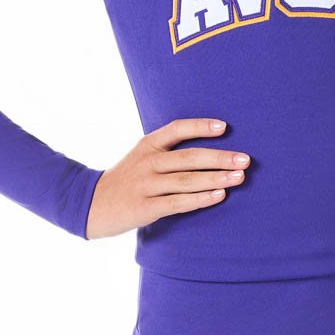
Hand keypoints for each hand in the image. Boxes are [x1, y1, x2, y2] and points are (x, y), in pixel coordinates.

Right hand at [85, 117, 249, 239]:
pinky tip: (219, 196)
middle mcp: (147, 162)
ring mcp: (145, 185)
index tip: (225, 127)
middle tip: (245, 159)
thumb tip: (209, 150)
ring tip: (239, 177)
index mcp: (147, 144)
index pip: (177, 129)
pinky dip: (201, 199)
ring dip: (216, 178)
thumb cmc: (126, 180)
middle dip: (220, 157)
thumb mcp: (141, 157)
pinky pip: (178, 202)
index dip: (201, 126)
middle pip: (189, 157)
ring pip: (186, 180)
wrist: (89, 204)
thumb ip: (167, 151)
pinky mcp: (144, 208)